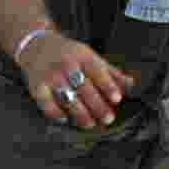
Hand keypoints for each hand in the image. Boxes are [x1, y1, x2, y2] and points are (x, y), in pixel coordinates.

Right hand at [17, 30, 134, 128]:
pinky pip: (46, 103)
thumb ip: (110, 72)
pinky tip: (65, 119)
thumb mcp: (90, 56)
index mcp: (82, 55)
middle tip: (108, 118)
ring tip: (90, 123)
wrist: (37, 45)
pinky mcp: (37, 86)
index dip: (108, 85)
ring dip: (79, 113)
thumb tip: (131, 84)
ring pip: (67, 97)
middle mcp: (66, 64)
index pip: (97, 70)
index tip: (117, 98)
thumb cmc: (69, 53)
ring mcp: (50, 76)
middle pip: (83, 87)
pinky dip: (55, 112)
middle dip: (97, 105)